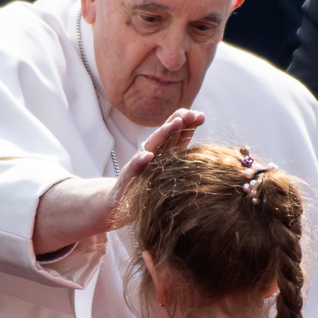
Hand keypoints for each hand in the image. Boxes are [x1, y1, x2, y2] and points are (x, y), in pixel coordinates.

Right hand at [34, 110, 205, 253]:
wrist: (116, 204)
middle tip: (188, 114)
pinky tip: (147, 156)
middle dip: (176, 123)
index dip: (186, 123)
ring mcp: (138, 166)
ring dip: (162, 134)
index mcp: (161, 152)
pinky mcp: (127, 179)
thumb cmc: (145, 183)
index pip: (175, 134)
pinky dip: (140, 161)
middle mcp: (150, 155)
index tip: (201, 115)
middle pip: (164, 135)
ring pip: (151, 147)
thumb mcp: (164, 166)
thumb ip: (179, 146)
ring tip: (174, 124)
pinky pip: (133, 169)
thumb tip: (198, 129)